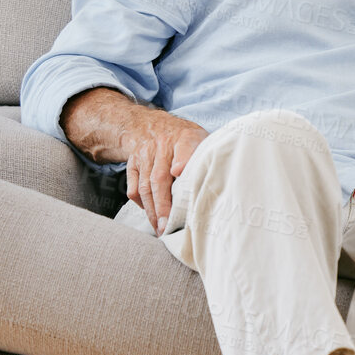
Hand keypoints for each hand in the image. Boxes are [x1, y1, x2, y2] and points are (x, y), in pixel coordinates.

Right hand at [116, 109, 208, 231]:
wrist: (153, 126)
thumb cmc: (186, 140)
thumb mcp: (202, 140)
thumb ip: (210, 157)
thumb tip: (222, 180)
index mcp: (185, 138)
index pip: (185, 150)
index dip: (183, 162)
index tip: (179, 173)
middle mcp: (162, 146)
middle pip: (160, 178)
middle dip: (163, 205)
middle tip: (168, 226)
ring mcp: (144, 155)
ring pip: (145, 187)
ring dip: (152, 211)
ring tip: (160, 228)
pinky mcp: (132, 164)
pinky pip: (134, 188)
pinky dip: (141, 204)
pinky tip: (152, 214)